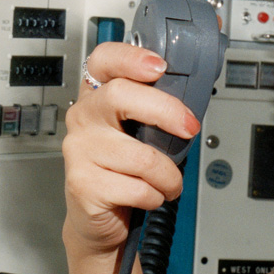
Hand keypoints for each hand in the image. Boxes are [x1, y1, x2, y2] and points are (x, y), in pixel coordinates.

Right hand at [61, 41, 199, 257]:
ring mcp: (79, 150)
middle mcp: (83, 117)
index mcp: (97, 96)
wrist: (96, 216)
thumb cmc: (122, 170)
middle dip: (166, 111)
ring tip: (169, 182)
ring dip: (169, 176)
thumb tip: (194, 99)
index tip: (159, 67)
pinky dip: (155, 197)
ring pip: (141, 156)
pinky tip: (149, 197)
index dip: (131, 57)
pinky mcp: (83, 184)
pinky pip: (138, 188)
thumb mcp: (137, 133)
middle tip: (190, 129)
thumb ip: (155, 112)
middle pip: (120, 95)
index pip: (103, 60)